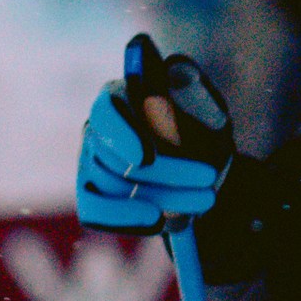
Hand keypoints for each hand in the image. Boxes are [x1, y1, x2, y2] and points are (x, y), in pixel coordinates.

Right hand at [74, 34, 233, 234]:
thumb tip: (170, 79)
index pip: (107, 111)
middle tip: (210, 180)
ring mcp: (90, 164)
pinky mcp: (91, 195)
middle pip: (116, 154)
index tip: (145, 158)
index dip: (122, 134)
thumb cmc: (203, 134)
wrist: (203, 176)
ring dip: (164, 196)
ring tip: (206, 200)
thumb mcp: (209, 113)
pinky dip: (126, 219)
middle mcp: (97, 128)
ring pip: (114, 185)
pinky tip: (160, 222)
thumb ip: (193, 94)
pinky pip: (95, 211)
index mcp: (120, 96)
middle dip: (168, 171)